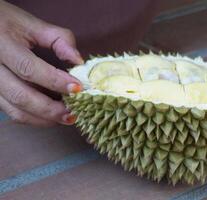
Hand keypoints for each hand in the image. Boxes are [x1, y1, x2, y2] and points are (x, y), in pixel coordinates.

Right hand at [0, 0, 83, 126]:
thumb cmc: (9, 24)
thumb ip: (60, 39)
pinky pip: (12, 112)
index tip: (77, 88)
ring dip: (43, 118)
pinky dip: (34, 118)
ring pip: (15, 109)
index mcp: (2, 45)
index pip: (29, 68)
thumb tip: (79, 62)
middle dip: (50, 108)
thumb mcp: (33, 24)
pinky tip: (52, 117)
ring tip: (67, 118)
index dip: (54, 81)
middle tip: (74, 113)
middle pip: (20, 95)